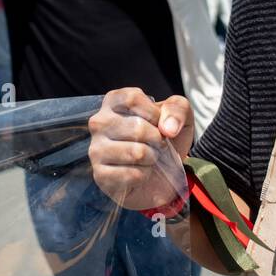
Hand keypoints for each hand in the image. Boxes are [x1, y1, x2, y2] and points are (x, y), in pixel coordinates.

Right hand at [88, 88, 193, 210]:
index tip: (160, 123)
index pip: (132, 99)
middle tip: (157, 144)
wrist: (162, 174)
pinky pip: (133, 175)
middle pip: (137, 127)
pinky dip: (144, 175)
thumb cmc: (164, 138)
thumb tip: (168, 128)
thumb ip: (178, 109)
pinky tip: (140, 172)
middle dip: (157, 140)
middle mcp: (99, 122)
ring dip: (152, 158)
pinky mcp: (100, 175)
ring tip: (149, 157)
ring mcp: (96, 149)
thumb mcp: (179, 116)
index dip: (154, 114)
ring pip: (137, 153)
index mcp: (113, 101)